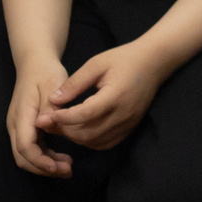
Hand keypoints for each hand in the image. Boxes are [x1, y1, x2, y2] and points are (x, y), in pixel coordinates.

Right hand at [6, 57, 71, 177]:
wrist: (35, 64)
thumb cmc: (46, 73)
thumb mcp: (52, 85)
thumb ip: (50, 107)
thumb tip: (48, 125)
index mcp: (21, 116)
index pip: (25, 146)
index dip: (40, 160)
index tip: (58, 167)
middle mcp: (16, 125)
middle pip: (23, 156)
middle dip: (43, 168)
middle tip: (67, 171)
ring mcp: (20, 127)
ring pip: (27, 155)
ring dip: (45, 164)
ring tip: (67, 167)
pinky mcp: (26, 128)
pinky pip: (32, 148)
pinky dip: (45, 157)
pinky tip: (61, 159)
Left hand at [37, 40, 173, 151]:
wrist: (155, 62)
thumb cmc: (124, 59)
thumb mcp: (96, 63)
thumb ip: (74, 83)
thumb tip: (52, 100)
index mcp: (115, 96)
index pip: (85, 114)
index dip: (63, 118)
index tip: (46, 115)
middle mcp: (123, 114)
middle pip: (88, 133)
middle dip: (64, 130)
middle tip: (48, 122)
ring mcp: (129, 123)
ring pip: (95, 141)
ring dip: (75, 138)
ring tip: (62, 126)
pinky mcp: (130, 127)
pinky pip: (106, 143)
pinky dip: (89, 141)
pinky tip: (80, 131)